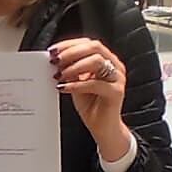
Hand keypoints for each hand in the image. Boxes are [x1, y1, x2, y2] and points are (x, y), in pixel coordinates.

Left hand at [50, 37, 130, 160]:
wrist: (102, 127)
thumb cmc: (90, 104)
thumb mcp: (77, 82)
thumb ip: (70, 69)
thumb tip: (54, 59)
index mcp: (106, 59)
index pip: (88, 43)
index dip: (69, 44)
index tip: (53, 50)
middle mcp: (115, 65)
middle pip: (94, 47)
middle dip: (71, 52)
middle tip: (55, 61)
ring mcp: (118, 78)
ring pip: (97, 62)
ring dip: (74, 67)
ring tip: (60, 75)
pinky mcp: (116, 92)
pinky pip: (95, 84)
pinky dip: (77, 84)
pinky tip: (64, 88)